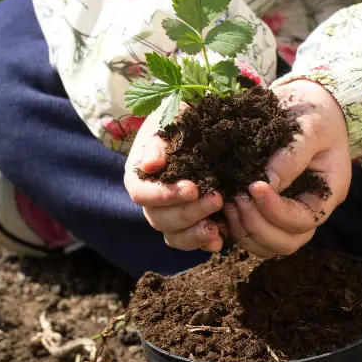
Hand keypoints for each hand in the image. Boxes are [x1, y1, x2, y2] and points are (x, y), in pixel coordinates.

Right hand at [124, 105, 223, 251]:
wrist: (205, 126)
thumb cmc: (184, 118)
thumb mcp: (171, 118)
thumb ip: (160, 140)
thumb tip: (150, 165)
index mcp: (140, 175)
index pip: (141, 193)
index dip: (164, 195)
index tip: (192, 189)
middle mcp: (152, 200)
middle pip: (158, 219)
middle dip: (188, 213)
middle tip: (217, 198)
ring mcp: (171, 214)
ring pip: (173, 236)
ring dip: (194, 233)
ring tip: (216, 225)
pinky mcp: (191, 224)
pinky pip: (191, 242)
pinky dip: (204, 243)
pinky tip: (220, 239)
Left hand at [225, 79, 351, 256]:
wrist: (306, 104)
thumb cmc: (315, 113)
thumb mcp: (311, 127)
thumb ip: (292, 155)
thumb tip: (266, 183)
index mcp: (327, 194)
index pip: (304, 220)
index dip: (276, 211)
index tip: (253, 186)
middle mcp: (308, 210)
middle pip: (286, 243)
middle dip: (257, 226)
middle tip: (236, 199)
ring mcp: (288, 213)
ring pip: (267, 245)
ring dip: (243, 230)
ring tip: (227, 203)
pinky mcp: (267, 209)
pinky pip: (252, 233)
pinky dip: (234, 227)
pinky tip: (220, 207)